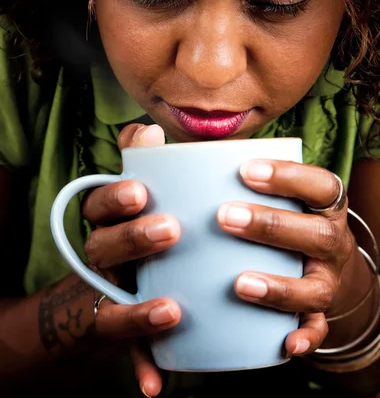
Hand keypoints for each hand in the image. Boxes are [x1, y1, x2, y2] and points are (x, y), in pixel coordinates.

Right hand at [81, 123, 180, 396]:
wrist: (101, 293)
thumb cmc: (135, 233)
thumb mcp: (135, 199)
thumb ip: (140, 163)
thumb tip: (148, 129)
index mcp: (107, 221)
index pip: (98, 204)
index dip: (114, 197)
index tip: (140, 190)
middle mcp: (102, 257)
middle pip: (104, 248)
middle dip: (132, 238)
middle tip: (169, 229)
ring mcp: (109, 293)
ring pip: (114, 299)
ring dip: (138, 307)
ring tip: (170, 308)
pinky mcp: (120, 329)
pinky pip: (128, 350)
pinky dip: (141, 365)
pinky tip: (156, 386)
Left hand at [217, 159, 352, 356]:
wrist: (311, 260)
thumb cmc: (269, 211)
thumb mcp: (259, 185)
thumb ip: (207, 161)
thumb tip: (147, 134)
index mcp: (320, 204)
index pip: (320, 184)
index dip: (289, 177)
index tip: (245, 170)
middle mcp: (329, 240)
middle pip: (316, 233)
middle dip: (272, 225)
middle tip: (224, 217)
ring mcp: (325, 280)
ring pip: (315, 288)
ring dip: (280, 287)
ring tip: (239, 282)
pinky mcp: (316, 314)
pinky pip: (316, 331)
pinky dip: (303, 337)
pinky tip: (283, 342)